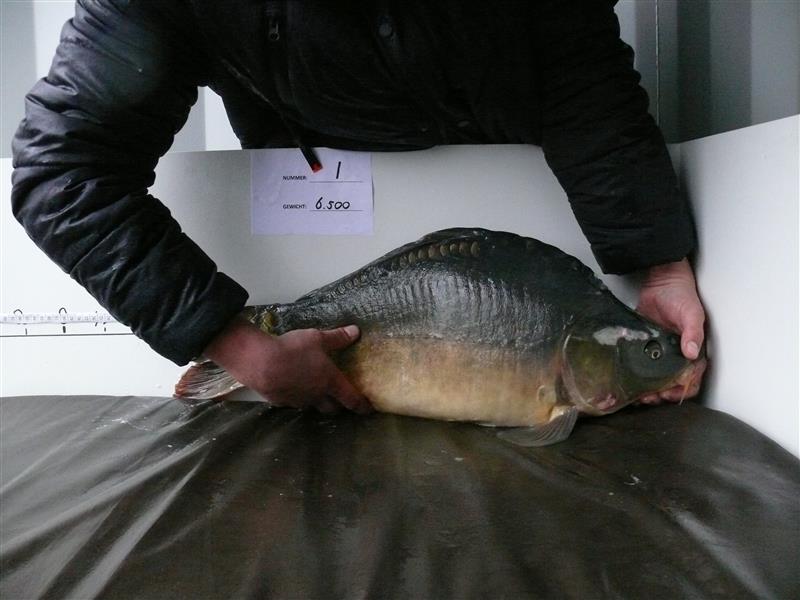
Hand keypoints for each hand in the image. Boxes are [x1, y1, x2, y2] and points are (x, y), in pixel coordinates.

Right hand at [203, 318, 371, 413]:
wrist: (260, 362)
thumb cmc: (294, 349)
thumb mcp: (318, 338)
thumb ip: (337, 337)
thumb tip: (355, 331)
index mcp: (330, 382)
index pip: (352, 399)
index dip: (362, 406)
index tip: (367, 409)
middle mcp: (316, 396)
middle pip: (332, 408)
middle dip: (338, 406)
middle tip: (341, 399)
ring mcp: (298, 401)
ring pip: (312, 406)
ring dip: (317, 401)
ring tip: (315, 391)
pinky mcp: (281, 401)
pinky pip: (293, 402)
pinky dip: (296, 396)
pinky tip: (291, 386)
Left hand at [636, 258, 706, 403]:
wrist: (661, 283)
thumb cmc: (682, 297)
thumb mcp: (692, 314)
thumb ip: (693, 333)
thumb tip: (692, 353)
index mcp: (692, 353)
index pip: (690, 381)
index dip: (681, 391)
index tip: (668, 393)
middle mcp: (676, 357)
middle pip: (670, 385)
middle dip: (660, 395)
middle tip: (648, 397)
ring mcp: (659, 354)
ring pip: (654, 380)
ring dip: (647, 390)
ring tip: (636, 394)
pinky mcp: (644, 348)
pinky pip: (640, 366)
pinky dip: (635, 376)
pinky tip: (626, 382)